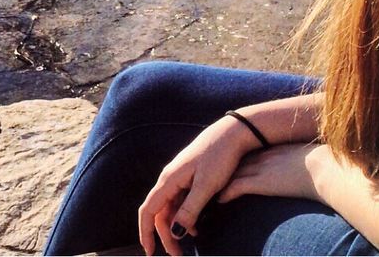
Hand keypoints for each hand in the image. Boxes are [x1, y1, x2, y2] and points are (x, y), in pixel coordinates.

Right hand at [137, 117, 260, 256]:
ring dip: (175, 227)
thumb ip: (190, 210)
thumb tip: (174, 233)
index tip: (150, 253)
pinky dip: (185, 217)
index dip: (145, 232)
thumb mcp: (207, 187)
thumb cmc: (219, 157)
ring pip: (170, 208)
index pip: (148, 210)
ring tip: (188, 245)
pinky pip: (180, 201)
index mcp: (169, 180)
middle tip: (177, 255)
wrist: (232, 133)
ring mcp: (179, 177)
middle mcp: (169, 179)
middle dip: (164, 236)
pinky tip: (196, 227)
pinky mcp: (189, 177)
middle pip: (159, 212)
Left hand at [217, 142, 325, 204]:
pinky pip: (236, 187)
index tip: (229, 163)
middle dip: (223, 168)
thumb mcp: (309, 158)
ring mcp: (259, 168)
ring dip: (220, 182)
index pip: (248, 153)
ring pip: (232, 174)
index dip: (237, 159)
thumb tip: (309, 170)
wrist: (324, 167)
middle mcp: (262, 156)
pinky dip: (226, 194)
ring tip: (212, 189)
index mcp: (273, 149)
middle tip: (212, 175)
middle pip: (235, 161)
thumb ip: (302, 162)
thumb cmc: (324, 165)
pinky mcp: (259, 182)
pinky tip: (220, 200)